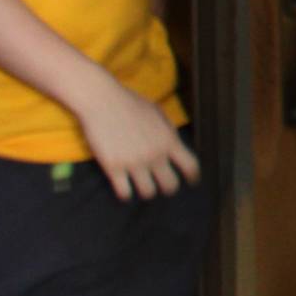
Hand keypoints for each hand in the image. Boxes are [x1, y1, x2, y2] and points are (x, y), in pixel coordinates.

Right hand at [69, 77, 199, 200]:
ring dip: (146, 191)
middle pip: (170, 185)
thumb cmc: (130, 104)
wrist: (103, 101)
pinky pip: (124, 193)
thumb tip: (174, 148)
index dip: (192, 176)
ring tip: (142, 187)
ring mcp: (134, 163)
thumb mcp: (158, 115)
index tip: (191, 181)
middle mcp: (155, 155)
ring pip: (148, 193)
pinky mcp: (113, 168)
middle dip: (168, 188)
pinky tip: (125, 188)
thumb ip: (167, 133)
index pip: (190, 166)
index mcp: (169, 140)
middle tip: (162, 185)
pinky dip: (126, 194)